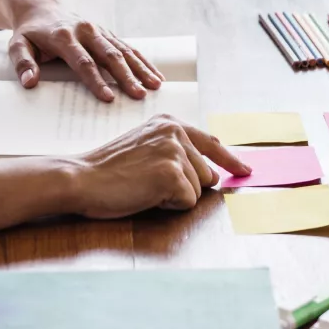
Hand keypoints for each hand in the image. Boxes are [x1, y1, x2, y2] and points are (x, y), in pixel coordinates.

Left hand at [8, 0, 163, 101]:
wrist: (42, 6)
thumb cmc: (30, 32)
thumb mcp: (17, 45)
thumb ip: (23, 63)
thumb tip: (30, 82)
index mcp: (64, 37)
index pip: (83, 62)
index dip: (96, 81)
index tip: (109, 98)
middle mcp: (86, 31)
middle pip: (109, 56)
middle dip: (126, 77)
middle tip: (140, 95)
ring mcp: (99, 31)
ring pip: (124, 51)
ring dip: (141, 69)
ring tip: (156, 86)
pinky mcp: (108, 33)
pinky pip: (129, 47)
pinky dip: (143, 61)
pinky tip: (156, 75)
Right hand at [72, 115, 250, 218]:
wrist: (82, 178)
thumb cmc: (109, 170)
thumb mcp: (145, 148)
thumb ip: (177, 152)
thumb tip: (214, 173)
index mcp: (169, 123)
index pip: (211, 143)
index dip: (231, 160)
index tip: (246, 170)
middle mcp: (176, 132)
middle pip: (206, 174)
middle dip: (185, 187)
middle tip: (148, 183)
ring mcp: (175, 151)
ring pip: (198, 190)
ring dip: (175, 196)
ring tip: (144, 187)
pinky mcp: (172, 174)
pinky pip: (188, 202)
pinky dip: (169, 205)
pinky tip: (145, 194)